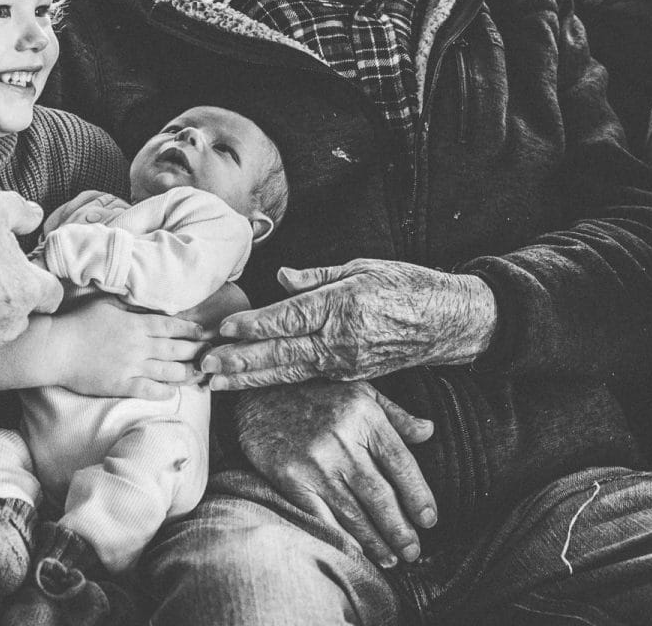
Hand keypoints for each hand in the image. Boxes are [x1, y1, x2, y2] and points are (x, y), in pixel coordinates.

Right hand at [48, 297, 207, 397]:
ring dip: (187, 372)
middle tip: (209, 353)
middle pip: (175, 348)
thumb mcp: (106, 304)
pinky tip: (172, 391)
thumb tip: (145, 305)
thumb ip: (129, 306)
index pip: (170, 326)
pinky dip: (164, 391)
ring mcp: (131, 367)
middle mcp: (138, 345)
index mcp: (135, 324)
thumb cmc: (79, 322)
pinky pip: (150, 389)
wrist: (58, 349)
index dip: (189, 329)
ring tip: (198, 373)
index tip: (201, 332)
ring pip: (168, 371)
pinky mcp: (122, 385)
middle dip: (195, 350)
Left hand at [201, 259, 497, 388]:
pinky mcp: (351, 376)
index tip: (222, 330)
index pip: (287, 318)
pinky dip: (276, 381)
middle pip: (280, 352)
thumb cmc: (405, 286)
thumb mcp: (362, 268)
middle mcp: (340, 339)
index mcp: (341, 306)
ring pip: (288, 371)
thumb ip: (317, 277)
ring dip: (249, 378)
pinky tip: (251, 383)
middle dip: (239, 361)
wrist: (448, 322)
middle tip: (203, 366)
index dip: (253, 325)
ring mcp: (345, 362)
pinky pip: (306, 377)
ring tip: (215, 381)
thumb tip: (281, 277)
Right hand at [232, 380, 436, 566]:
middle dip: (400, 529)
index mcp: (364, 415)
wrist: (257, 390)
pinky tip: (355, 551)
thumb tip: (429, 431)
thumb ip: (395, 414)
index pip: (402, 463)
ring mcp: (315, 462)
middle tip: (413, 550)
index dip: (419, 496)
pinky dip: (341, 538)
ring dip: (376, 541)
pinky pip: (322, 516)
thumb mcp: (359, 390)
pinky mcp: (290, 478)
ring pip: (354, 512)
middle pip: (381, 495)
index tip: (429, 519)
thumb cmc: (314, 392)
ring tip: (391, 558)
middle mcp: (341, 439)